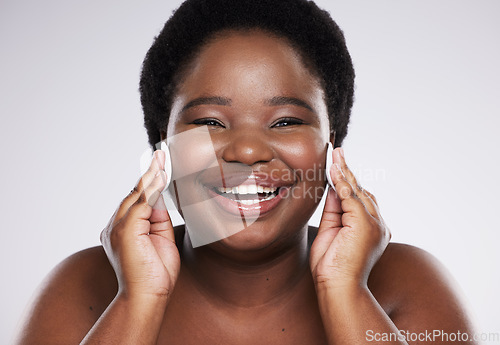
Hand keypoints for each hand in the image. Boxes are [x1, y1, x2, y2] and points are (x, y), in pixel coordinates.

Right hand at [100, 150, 179, 299]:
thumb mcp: (160, 239)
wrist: (148, 296)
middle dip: (148, 173)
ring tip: (162, 158)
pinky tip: (162, 176)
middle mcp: (115, 226)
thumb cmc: (156, 274)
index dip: (148, 184)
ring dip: (151, 175)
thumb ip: (158, 219)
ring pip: (137, 195)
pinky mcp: (125, 229)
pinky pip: (142, 203)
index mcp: (121, 230)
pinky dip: (153, 188)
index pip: (136, 201)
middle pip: (134, 193)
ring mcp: (118, 227)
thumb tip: (160, 197)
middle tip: (160, 154)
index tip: (158, 167)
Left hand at [310, 148, 390, 289]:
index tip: (336, 166)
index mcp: (372, 228)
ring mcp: (375, 223)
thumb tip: (332, 187)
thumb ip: (333, 209)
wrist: (336, 287)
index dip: (348, 182)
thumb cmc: (331, 267)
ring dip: (344, 172)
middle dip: (347, 171)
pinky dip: (343, 182)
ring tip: (334, 154)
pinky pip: (352, 197)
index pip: (360, 199)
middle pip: (361, 191)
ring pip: (357, 191)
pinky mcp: (366, 224)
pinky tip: (334, 170)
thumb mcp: (330, 231)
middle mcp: (378, 224)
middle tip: (336, 152)